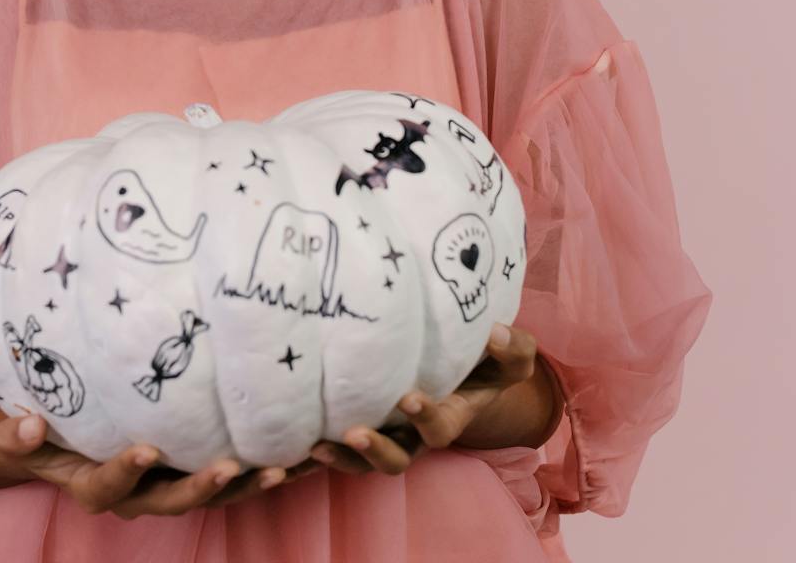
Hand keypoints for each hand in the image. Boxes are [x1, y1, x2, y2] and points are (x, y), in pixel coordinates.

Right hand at [0, 410, 321, 517]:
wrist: (60, 443)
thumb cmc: (40, 435)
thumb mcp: (18, 438)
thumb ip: (16, 437)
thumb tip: (28, 425)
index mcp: (94, 487)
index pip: (109, 486)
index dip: (126, 471)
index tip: (144, 448)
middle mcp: (136, 495)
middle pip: (172, 501)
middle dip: (202, 487)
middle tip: (231, 466)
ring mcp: (168, 486)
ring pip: (210, 496)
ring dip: (246, 486)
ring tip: (282, 468)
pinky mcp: (193, 472)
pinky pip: (231, 478)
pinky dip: (262, 470)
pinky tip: (300, 453)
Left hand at [308, 323, 541, 475]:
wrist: (468, 366)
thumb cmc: (490, 359)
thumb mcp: (511, 356)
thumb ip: (512, 349)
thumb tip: (495, 332)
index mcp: (448, 417)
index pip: (437, 429)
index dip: (425, 418)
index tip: (410, 398)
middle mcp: (414, 434)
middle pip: (394, 460)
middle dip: (374, 451)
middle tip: (354, 434)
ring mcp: (385, 432)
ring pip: (359, 462)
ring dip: (338, 458)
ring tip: (314, 447)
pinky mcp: (357, 423)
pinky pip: (334, 446)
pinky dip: (309, 452)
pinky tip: (282, 442)